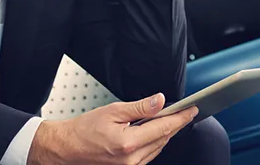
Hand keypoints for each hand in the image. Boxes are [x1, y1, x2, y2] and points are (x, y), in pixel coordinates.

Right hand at [27, 92, 197, 164]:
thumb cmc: (84, 129)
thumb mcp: (112, 111)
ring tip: (170, 118)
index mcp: (127, 143)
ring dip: (166, 133)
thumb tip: (160, 101)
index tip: (192, 109)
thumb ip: (139, 107)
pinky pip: (149, 154)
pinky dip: (155, 141)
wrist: (67, 148)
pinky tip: (154, 131)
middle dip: (175, 124)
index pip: (163, 128)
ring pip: (158, 147)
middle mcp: (131, 160)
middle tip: (184, 110)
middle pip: (163, 139)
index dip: (180, 117)